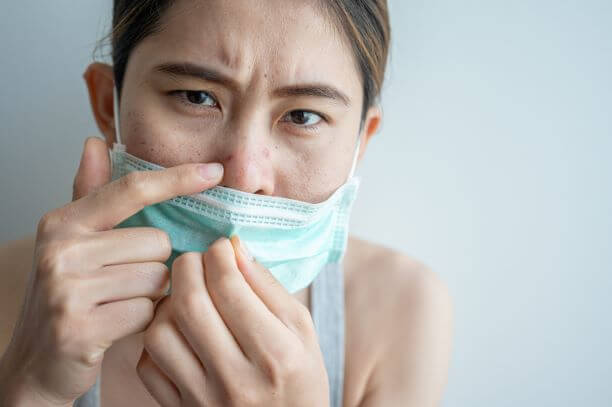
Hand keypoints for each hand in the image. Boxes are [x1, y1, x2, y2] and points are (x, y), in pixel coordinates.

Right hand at [0, 137, 223, 405]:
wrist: (37, 362)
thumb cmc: (67, 295)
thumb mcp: (73, 242)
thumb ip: (91, 194)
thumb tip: (94, 142)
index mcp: (63, 222)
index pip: (132, 190)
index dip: (178, 178)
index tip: (215, 170)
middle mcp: (61, 250)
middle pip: (157, 243)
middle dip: (154, 265)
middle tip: (125, 282)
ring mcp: (66, 290)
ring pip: (157, 278)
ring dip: (151, 295)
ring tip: (120, 303)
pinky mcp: (79, 328)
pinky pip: (147, 312)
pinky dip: (143, 320)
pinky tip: (118, 324)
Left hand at [137, 236, 329, 406]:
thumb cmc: (300, 379)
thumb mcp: (302, 331)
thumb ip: (268, 287)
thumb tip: (234, 249)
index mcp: (275, 353)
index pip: (230, 286)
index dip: (218, 254)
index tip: (221, 248)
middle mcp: (237, 378)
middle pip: (190, 304)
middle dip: (188, 267)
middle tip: (198, 261)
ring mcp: (204, 399)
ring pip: (160, 333)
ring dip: (168, 304)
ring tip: (188, 299)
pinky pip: (148, 366)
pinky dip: (157, 340)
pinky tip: (179, 333)